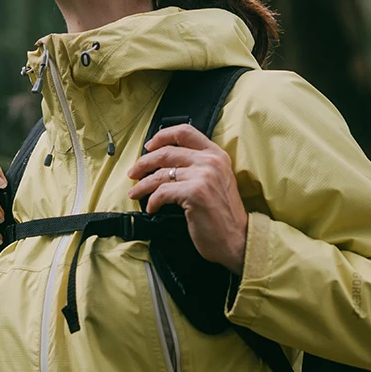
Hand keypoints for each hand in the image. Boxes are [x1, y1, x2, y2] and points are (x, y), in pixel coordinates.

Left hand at [126, 124, 247, 272]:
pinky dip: (152, 201)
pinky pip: (162, 192)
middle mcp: (211, 161)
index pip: (185, 132)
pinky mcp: (195, 192)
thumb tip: (165, 163)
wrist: (237, 239)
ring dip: (142, 184)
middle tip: (133, 173)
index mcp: (216, 155)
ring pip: (160, 174)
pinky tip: (151, 207)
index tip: (149, 146)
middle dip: (143, 163)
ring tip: (135, 192)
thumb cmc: (223, 215)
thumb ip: (198, 166)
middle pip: (166, 152)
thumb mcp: (216, 181)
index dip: (162, 136)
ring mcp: (203, 176)